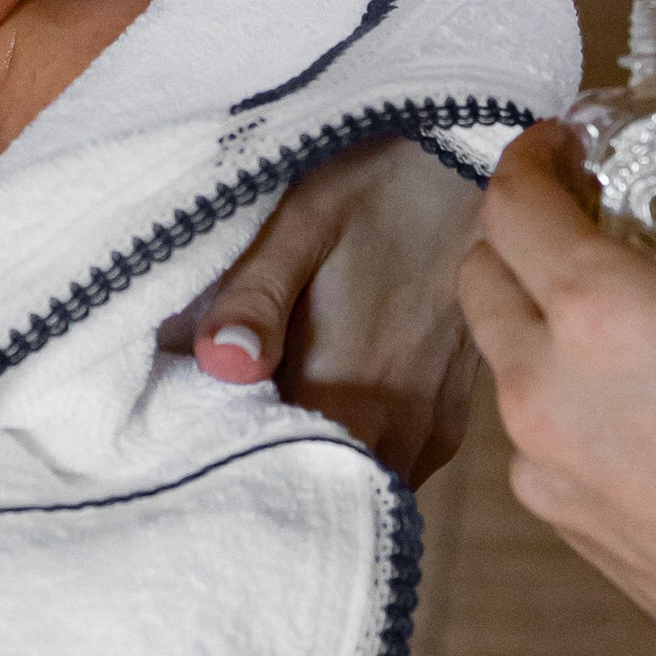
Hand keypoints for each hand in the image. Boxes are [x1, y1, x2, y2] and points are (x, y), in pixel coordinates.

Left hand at [192, 136, 481, 483]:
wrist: (472, 164)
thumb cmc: (378, 186)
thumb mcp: (302, 225)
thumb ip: (256, 299)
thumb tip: (218, 365)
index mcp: (351, 393)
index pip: (274, 478)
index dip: (223, 467)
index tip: (183, 445)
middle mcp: (398, 432)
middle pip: (314, 490)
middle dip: (261, 474)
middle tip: (210, 437)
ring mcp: (430, 435)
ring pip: (355, 484)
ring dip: (310, 465)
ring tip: (263, 422)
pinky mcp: (449, 426)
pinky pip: (389, 466)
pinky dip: (350, 453)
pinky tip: (319, 411)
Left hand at [461, 125, 655, 655]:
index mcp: (595, 311)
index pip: (510, 205)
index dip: (529, 159)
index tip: (560, 148)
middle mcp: (542, 388)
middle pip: (480, 281)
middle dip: (519, 239)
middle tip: (584, 226)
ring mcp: (543, 467)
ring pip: (508, 367)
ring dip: (544, 329)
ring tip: (628, 329)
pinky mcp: (564, 527)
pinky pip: (542, 440)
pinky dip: (570, 405)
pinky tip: (647, 414)